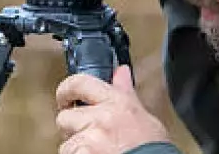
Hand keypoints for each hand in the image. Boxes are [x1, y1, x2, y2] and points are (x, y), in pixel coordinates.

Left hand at [55, 65, 170, 153]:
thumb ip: (127, 94)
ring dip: (76, 147)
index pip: (80, 83)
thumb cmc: (153, 149)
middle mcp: (101, 117)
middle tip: (85, 134)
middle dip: (71, 127)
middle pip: (65, 116)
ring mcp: (90, 138)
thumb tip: (121, 73)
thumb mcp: (144, 118)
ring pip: (66, 142)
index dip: (66, 89)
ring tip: (96, 151)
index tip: (64, 96)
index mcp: (117, 102)